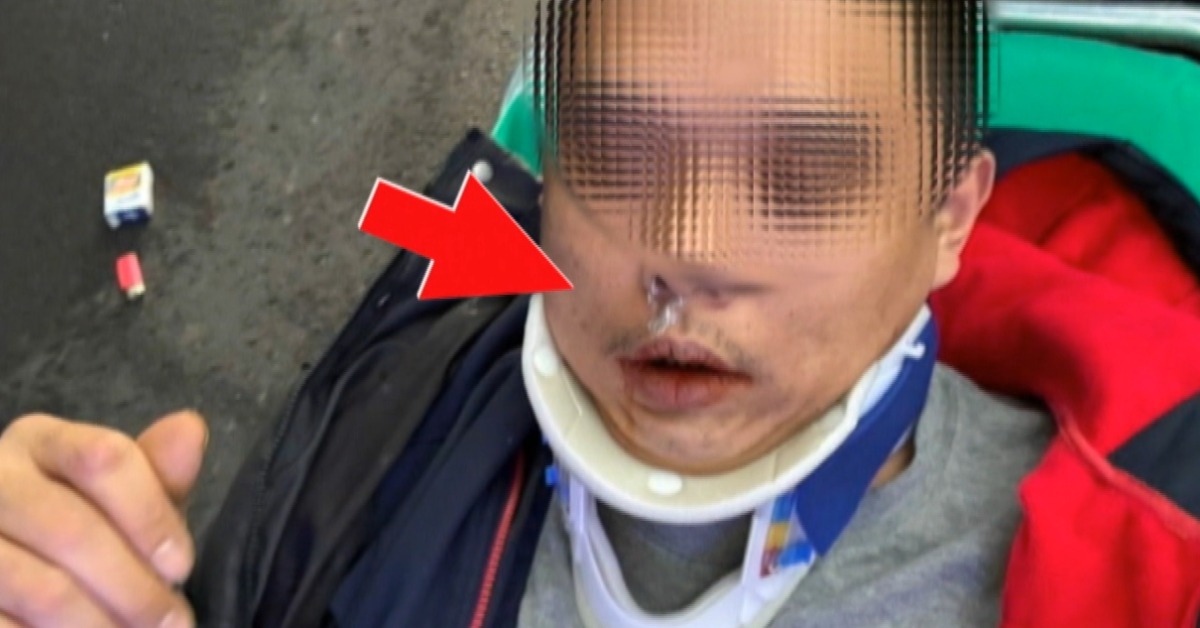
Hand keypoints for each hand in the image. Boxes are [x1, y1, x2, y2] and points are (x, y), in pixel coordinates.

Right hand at [0, 410, 207, 626]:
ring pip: (44, 588)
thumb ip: (158, 476)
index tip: (182, 567)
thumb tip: (190, 427)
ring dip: (102, 624)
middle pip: (73, 529)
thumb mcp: (126, 504)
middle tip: (172, 623)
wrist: (17, 584)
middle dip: (135, 586)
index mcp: (39, 442)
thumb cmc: (84, 535)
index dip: (151, 517)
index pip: (105, 459)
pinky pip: (10, 624)